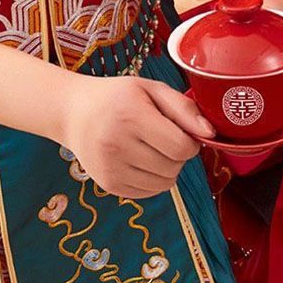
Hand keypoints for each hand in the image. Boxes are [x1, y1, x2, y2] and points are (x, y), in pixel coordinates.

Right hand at [60, 75, 216, 198]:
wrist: (71, 112)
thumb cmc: (118, 98)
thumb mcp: (151, 90)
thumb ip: (185, 108)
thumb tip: (211, 134)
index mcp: (129, 116)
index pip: (181, 148)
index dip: (190, 142)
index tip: (181, 132)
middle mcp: (116, 144)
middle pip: (175, 167)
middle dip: (178, 155)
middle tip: (162, 138)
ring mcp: (110, 168)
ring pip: (166, 183)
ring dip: (168, 169)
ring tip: (150, 149)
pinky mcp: (109, 185)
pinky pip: (151, 192)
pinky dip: (154, 180)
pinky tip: (139, 161)